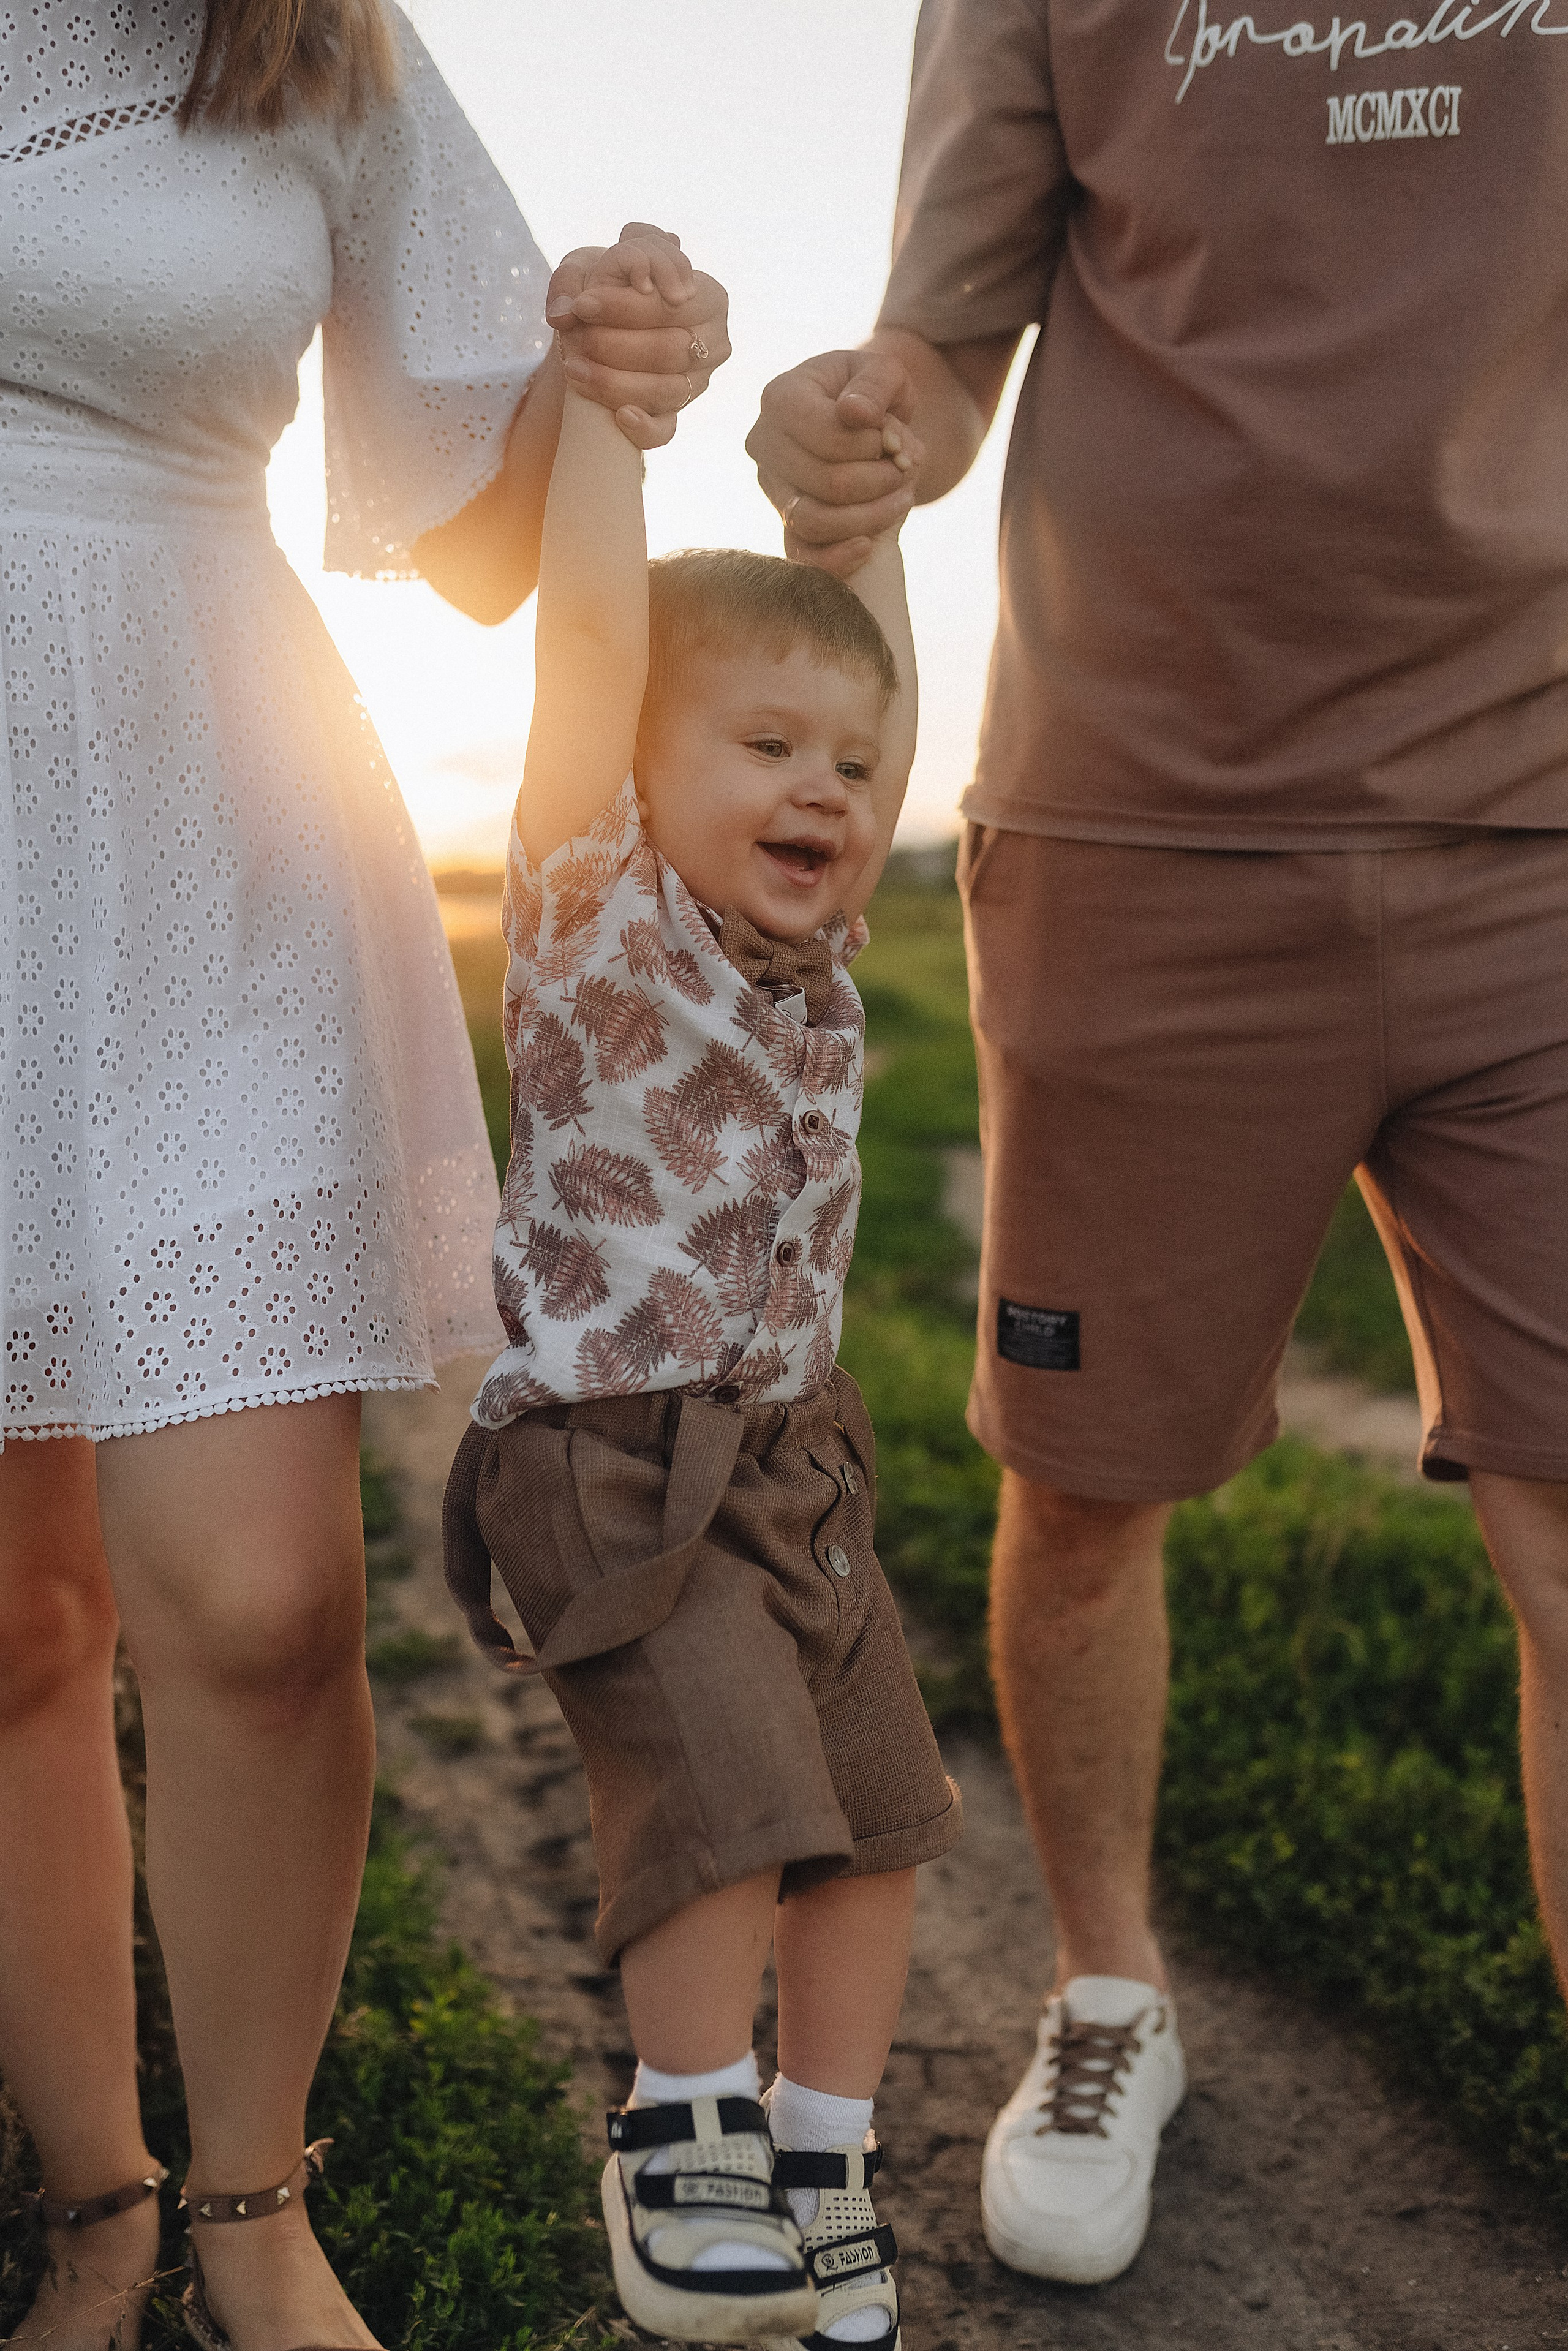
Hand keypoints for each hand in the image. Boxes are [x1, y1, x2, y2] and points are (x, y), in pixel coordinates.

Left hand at [545, 223, 730, 449]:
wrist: (604, 324)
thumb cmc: (605, 289)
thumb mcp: (590, 266)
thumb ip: (573, 277)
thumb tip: (565, 312)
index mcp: (708, 297)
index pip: (672, 305)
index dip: (627, 306)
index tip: (583, 304)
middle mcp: (713, 343)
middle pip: (670, 350)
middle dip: (617, 345)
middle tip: (577, 338)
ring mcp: (697, 383)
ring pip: (665, 391)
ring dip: (615, 382)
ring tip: (575, 368)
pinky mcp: (676, 414)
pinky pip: (664, 430)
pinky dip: (643, 427)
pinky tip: (619, 417)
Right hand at [747, 350, 923, 576]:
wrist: (861, 426)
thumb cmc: (872, 395)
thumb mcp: (883, 373)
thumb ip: (874, 385)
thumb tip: (855, 414)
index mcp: (781, 397)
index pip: (829, 435)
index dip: (872, 444)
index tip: (894, 440)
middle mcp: (763, 444)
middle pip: (827, 482)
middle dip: (879, 480)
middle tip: (905, 471)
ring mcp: (771, 488)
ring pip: (815, 521)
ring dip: (869, 517)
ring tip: (901, 498)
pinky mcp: (782, 522)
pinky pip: (803, 555)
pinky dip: (840, 557)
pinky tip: (869, 545)